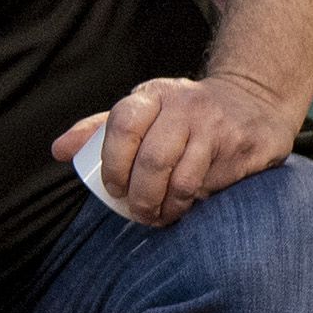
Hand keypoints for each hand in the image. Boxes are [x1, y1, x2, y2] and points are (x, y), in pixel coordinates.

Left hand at [53, 73, 297, 229]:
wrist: (254, 99)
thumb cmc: (183, 113)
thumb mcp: (143, 110)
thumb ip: (100, 130)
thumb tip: (58, 151)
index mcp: (152, 95)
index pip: (122, 126)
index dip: (113, 164)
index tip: (113, 189)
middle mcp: (185, 106)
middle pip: (152, 160)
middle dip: (139, 195)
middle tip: (136, 212)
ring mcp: (216, 126)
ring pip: (182, 179)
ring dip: (164, 207)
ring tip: (156, 216)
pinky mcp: (242, 146)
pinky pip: (210, 185)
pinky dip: (190, 204)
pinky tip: (183, 209)